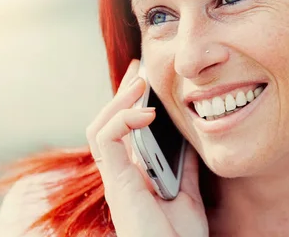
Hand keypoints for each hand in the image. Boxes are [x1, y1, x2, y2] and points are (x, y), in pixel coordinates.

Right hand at [86, 60, 207, 236]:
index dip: (129, 105)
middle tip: (138, 69)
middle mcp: (120, 175)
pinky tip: (144, 112)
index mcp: (134, 175)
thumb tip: (189, 139)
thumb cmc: (180, 236)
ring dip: (118, 101)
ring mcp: (116, 179)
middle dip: (120, 94)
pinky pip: (106, 141)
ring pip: (99, 128)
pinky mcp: (117, 183)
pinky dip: (120, 119)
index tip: (145, 80)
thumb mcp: (187, 193)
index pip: (123, 132)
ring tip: (139, 82)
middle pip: (107, 126)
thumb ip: (183, 167)